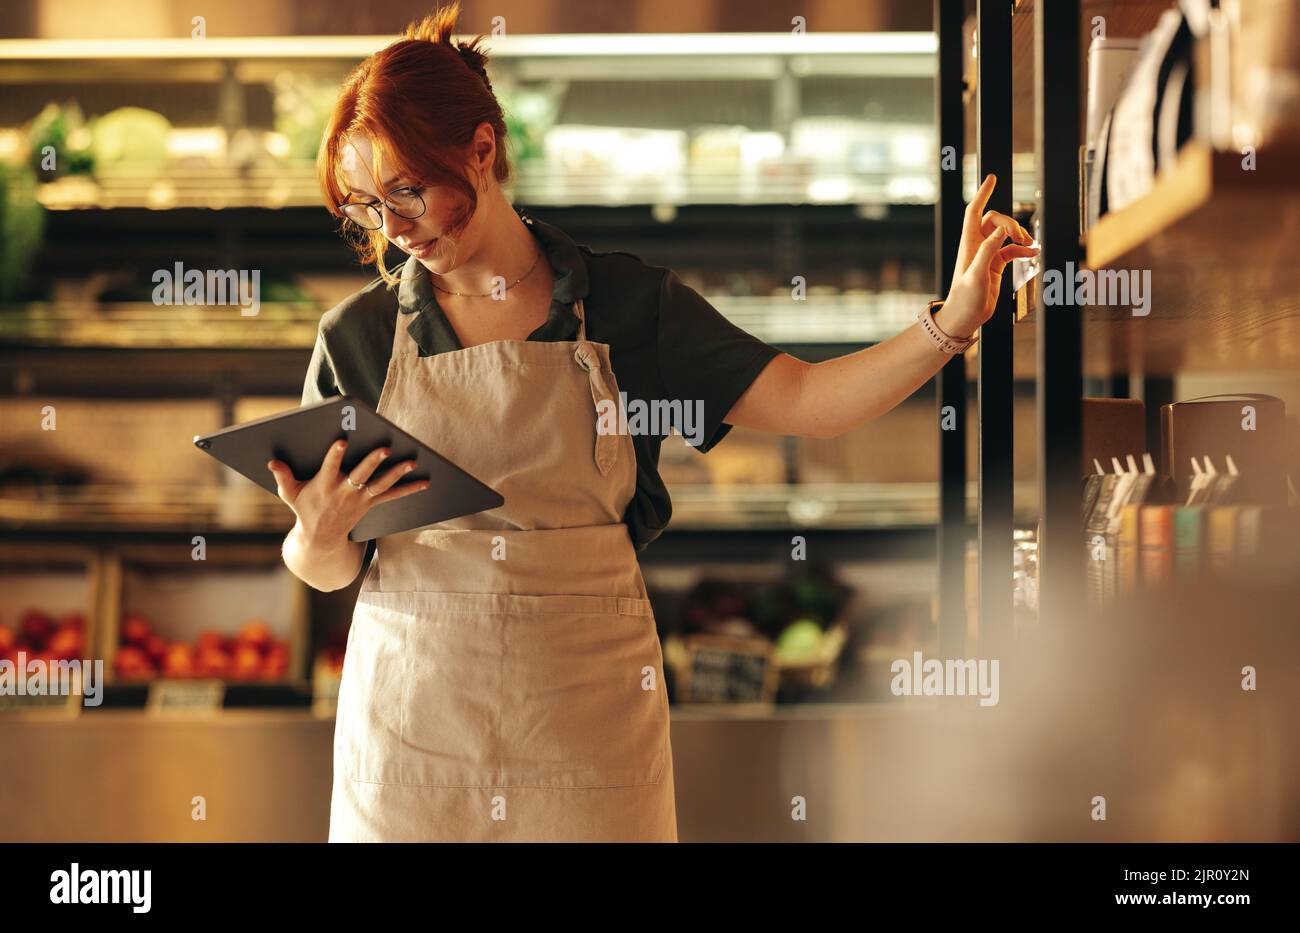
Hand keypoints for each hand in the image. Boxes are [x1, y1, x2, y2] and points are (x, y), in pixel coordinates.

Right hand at [266, 440, 426, 546]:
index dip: (335, 454)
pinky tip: (425, 481)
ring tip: (411, 461)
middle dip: (372, 462)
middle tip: (385, 447)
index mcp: (324, 485)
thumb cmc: (305, 509)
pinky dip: (409, 489)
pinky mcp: (370, 504)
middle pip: (360, 475)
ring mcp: (359, 499)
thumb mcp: (290, 494)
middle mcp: (344, 492)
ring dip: (397, 473)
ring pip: (381, 485)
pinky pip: (392, 496)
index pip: (329, 467)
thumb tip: (272, 461)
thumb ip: (283, 476)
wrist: (321, 540)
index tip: (342, 440)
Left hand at [940, 174, 1037, 337]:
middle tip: (1021, 237)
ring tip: (1031, 245)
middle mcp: (977, 246)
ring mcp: (987, 255)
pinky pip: (1012, 250)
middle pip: (995, 220)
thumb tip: (1002, 230)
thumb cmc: (964, 299)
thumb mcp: (976, 275)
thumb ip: (988, 251)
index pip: (974, 211)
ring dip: (1019, 235)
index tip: (992, 178)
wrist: (965, 318)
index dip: (983, 194)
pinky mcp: (996, 265)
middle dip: (1011, 223)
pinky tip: (1034, 254)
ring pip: (1005, 234)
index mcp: (969, 244)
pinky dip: (1023, 250)